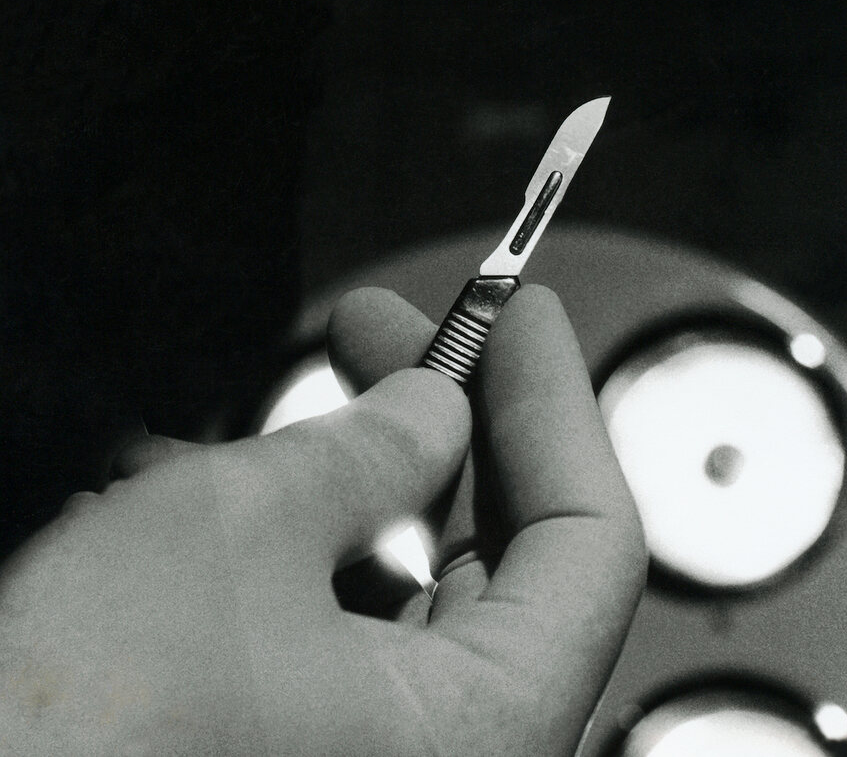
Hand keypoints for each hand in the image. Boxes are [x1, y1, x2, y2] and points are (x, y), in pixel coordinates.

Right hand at [0, 285, 644, 755]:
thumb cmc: (78, 733)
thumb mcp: (241, 531)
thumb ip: (370, 452)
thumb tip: (432, 406)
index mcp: (482, 741)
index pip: (588, 539)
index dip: (551, 401)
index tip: (516, 313)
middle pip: (503, 558)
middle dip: (439, 424)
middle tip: (387, 331)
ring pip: (405, 588)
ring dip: (337, 484)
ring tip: (253, 429)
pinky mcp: (298, 751)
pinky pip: (334, 630)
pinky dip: (291, 550)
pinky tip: (203, 502)